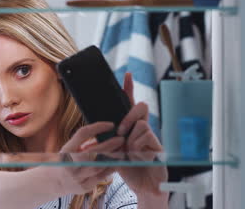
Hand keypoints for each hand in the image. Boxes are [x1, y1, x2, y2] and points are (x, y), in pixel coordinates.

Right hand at [55, 122, 123, 194]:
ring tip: (123, 151)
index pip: (83, 134)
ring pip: (99, 166)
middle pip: (93, 152)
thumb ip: (84, 142)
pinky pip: (101, 177)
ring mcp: (77, 177)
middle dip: (109, 144)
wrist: (55, 182)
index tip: (110, 125)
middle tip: (121, 139)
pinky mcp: (84, 187)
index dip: (97, 127)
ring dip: (113, 158)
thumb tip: (104, 132)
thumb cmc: (66, 160)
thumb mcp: (69, 148)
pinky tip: (118, 163)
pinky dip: (110, 169)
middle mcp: (70, 164)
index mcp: (66, 150)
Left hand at [116, 72, 167, 195]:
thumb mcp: (112, 152)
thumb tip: (102, 131)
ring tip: (128, 152)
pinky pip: (147, 135)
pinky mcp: (158, 145)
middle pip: (140, 107)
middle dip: (129, 116)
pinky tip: (137, 155)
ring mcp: (151, 136)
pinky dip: (138, 145)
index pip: (129, 105)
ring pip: (141, 124)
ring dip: (131, 138)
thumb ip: (109, 140)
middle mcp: (141, 129)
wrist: (143, 187)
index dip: (128, 89)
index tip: (127, 75)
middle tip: (120, 132)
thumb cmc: (128, 169)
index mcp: (129, 128)